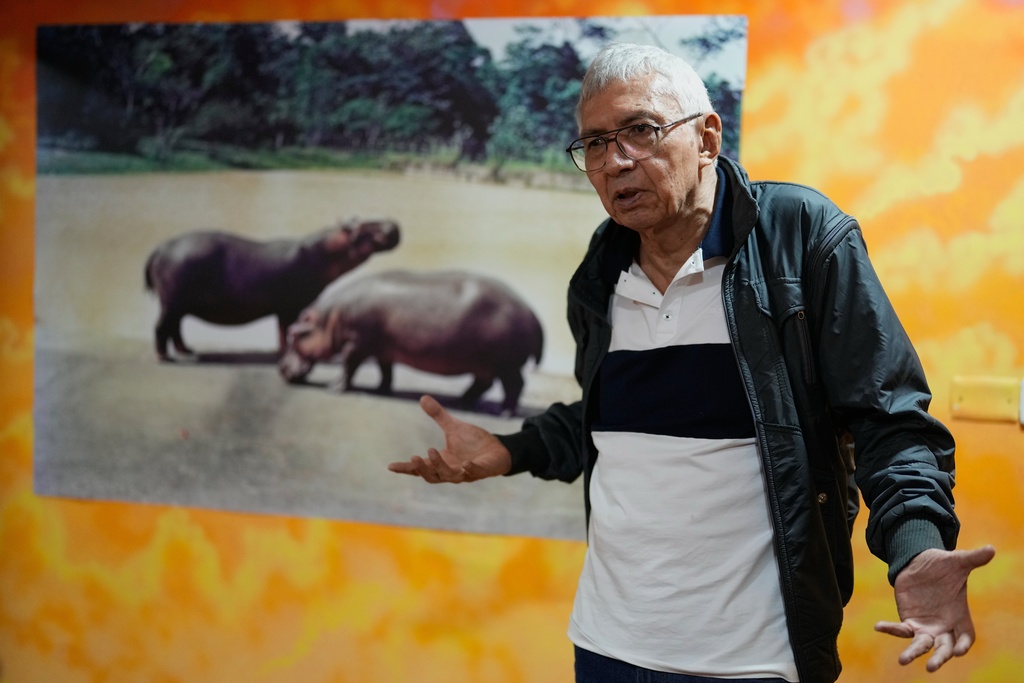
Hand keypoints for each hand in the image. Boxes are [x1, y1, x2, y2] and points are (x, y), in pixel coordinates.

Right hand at [387, 395, 511, 482]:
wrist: (498, 449)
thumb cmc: (473, 442)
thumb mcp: (453, 426)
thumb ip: (438, 415)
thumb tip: (422, 398)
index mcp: (442, 462)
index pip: (420, 468)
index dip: (406, 468)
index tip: (391, 466)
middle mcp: (451, 471)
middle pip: (431, 475)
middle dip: (422, 468)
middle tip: (413, 457)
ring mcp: (465, 473)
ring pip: (448, 475)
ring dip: (439, 465)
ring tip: (431, 451)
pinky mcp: (481, 471)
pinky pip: (473, 473)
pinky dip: (469, 470)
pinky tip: (465, 465)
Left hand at [875, 544, 994, 671]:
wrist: (921, 564)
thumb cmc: (943, 566)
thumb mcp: (958, 562)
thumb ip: (973, 559)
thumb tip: (990, 549)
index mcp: (960, 616)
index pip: (965, 636)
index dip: (963, 644)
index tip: (958, 650)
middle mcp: (944, 626)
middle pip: (944, 647)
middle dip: (939, 657)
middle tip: (932, 668)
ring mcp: (926, 625)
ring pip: (921, 644)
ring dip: (913, 652)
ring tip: (903, 661)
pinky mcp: (909, 620)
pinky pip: (900, 629)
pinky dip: (891, 629)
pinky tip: (879, 626)